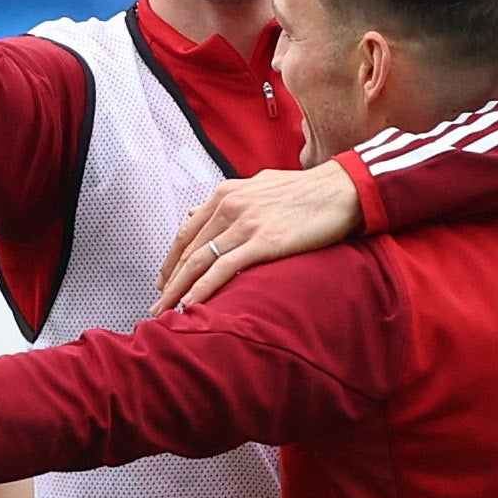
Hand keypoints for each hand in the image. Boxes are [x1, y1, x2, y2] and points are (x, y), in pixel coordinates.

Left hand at [152, 161, 361, 313]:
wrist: (340, 190)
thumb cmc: (305, 191)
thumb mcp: (259, 186)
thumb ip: (228, 200)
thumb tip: (198, 210)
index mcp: (226, 193)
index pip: (187, 231)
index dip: (172, 259)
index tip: (164, 280)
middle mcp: (229, 205)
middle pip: (188, 249)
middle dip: (169, 280)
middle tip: (156, 304)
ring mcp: (245, 223)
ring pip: (200, 261)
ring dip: (179, 290)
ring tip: (166, 312)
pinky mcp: (263, 241)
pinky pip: (224, 269)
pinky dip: (204, 288)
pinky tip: (192, 304)